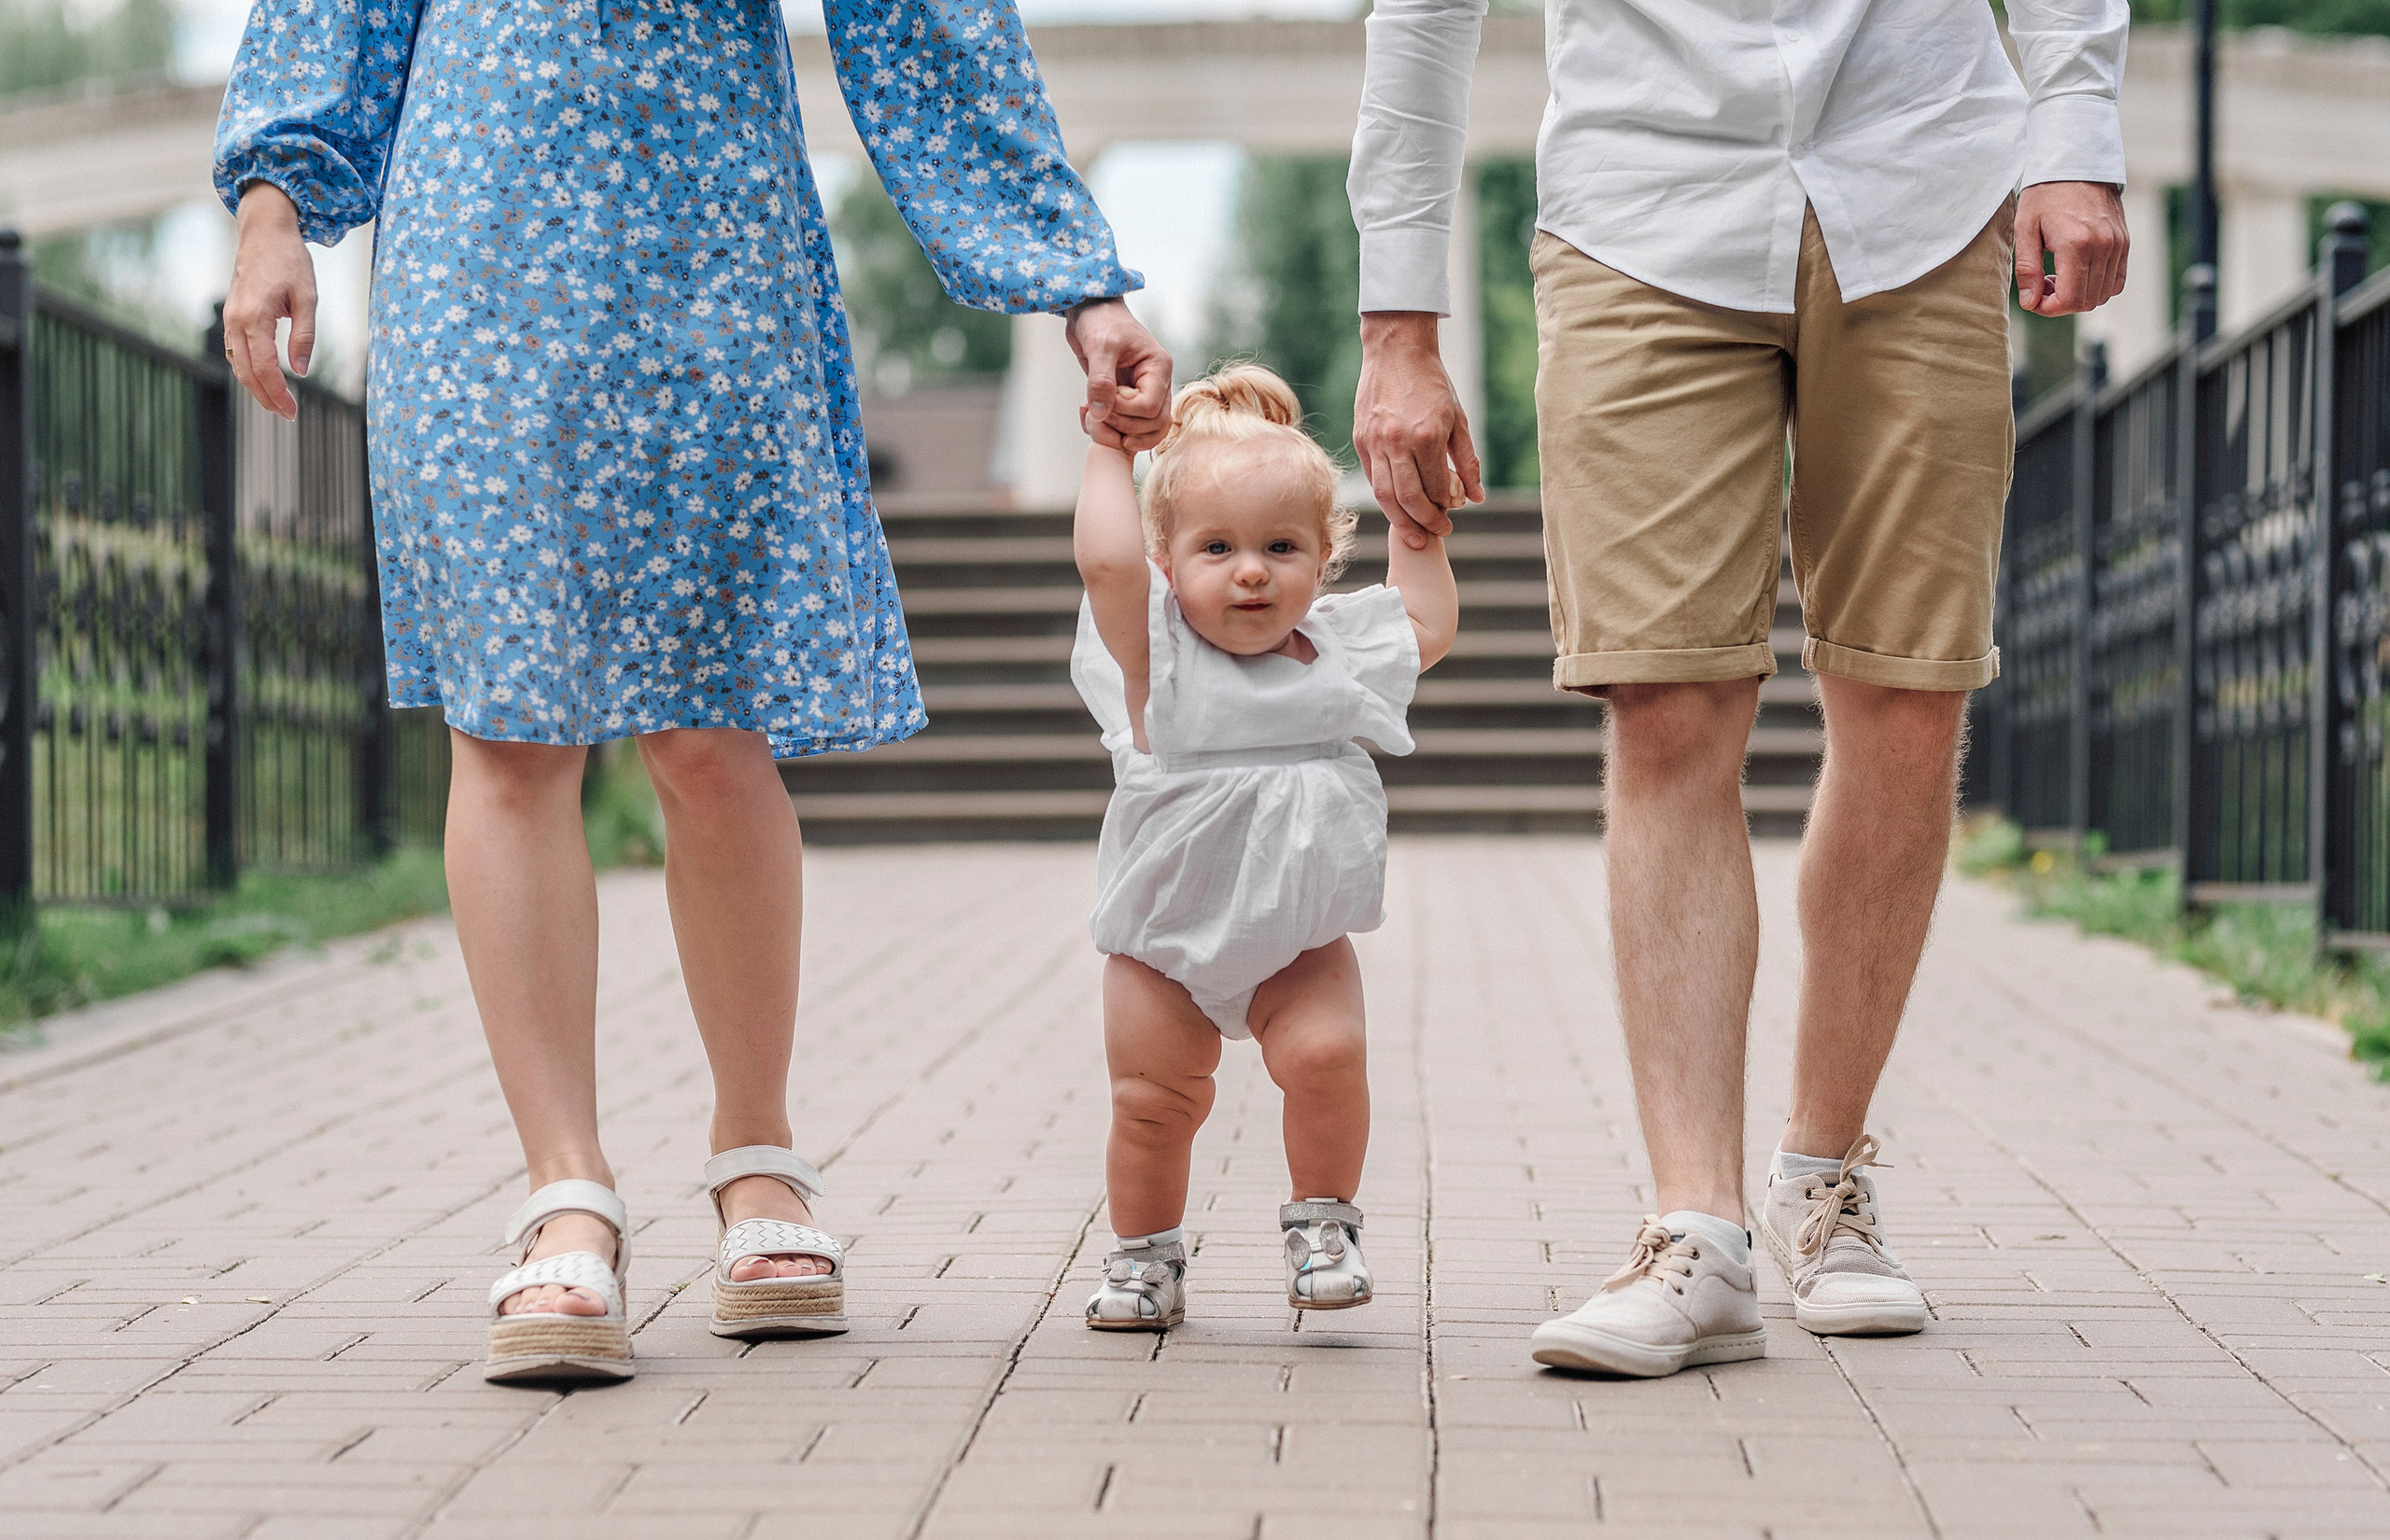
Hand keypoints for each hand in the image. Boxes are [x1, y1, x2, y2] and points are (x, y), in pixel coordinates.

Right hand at [222, 182, 315, 420]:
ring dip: (255, 387)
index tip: (292, 411)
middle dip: (265, 397)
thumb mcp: (308, 298)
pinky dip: (247, 370)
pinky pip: (234, 351)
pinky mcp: (231, 315)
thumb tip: (300, 371)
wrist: (264, 232)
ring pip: (236, 363)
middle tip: (288, 415)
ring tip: (278, 404)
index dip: (277, 393)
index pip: (263, 367)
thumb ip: (304, 335)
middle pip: (245, 371)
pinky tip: (264, 381)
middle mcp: (235, 319)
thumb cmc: (290, 261)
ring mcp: (229, 317)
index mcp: (255, 316)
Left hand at [1066, 298, 1172, 452]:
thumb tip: (1100, 415)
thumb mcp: (1100, 346)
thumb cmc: (1101, 320)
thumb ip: (1100, 380)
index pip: (1150, 408)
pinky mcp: (1128, 401)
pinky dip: (1109, 433)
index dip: (1123, 411)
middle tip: (1094, 410)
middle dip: (1121, 425)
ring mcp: (1144, 394)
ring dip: (1117, 434)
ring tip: (1091, 418)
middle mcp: (1157, 384)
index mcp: (1158, 368)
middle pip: (1153, 425)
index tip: (1101, 397)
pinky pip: (1128, 429)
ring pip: (1146, 432)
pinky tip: (1088, 417)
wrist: (1091, 312)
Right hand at [1354, 312, 1483, 549]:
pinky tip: (1397, 507)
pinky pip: (1373, 478)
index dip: (1445, 507)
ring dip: (1401, 521)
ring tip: (1414, 536)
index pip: (1435, 488)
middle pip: (1408, 500)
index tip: (1451, 515)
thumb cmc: (1432, 384)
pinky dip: (1386, 497)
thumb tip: (1475, 498)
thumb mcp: (1458, 420)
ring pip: (1385, 495)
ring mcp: (1375, 442)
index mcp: (1426, 437)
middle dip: (1424, 523)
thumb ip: (1467, 461)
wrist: (1396, 351)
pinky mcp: (1361, 439)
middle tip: (1437, 534)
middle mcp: (1397, 443)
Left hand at [2016, 181, 2127, 317]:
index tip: (2034, 299)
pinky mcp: (2124, 242)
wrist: (2076, 164)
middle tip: (2043, 284)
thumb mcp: (2025, 229)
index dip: (2049, 309)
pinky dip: (2097, 286)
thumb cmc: (2045, 194)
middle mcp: (2103, 246)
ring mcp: (2118, 244)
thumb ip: (2027, 269)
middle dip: (2061, 304)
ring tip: (2058, 276)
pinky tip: (2077, 272)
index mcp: (2076, 245)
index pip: (2070, 300)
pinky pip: (2117, 280)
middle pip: (2087, 301)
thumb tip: (2031, 302)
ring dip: (2079, 295)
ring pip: (2103, 294)